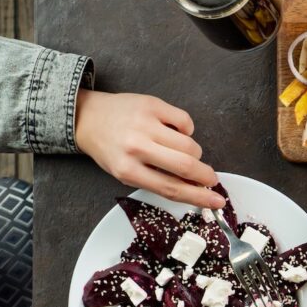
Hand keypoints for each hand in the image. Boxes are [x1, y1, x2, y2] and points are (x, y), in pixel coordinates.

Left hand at [75, 90, 224, 208]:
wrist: (88, 117)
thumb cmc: (110, 149)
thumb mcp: (126, 173)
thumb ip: (157, 181)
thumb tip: (194, 187)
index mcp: (128, 170)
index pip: (171, 188)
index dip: (199, 197)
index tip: (217, 201)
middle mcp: (136, 147)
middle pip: (185, 165)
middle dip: (205, 175)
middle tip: (210, 177)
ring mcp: (144, 124)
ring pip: (189, 144)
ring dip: (194, 152)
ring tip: (182, 151)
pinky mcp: (152, 105)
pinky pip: (185, 121)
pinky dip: (187, 129)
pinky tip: (175, 131)